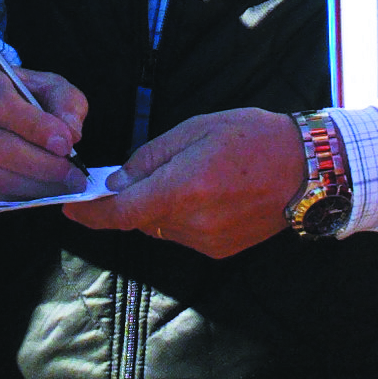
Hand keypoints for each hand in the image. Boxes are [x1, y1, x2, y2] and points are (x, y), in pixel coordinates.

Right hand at [0, 59, 86, 205]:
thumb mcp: (49, 85)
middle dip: (42, 165)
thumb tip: (71, 135)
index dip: (35, 127)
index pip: (0, 106)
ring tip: (66, 187)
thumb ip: (65, 104)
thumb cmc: (24, 95)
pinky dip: (22, 198)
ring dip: (36, 187)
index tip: (67, 144)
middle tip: (75, 176)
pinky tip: (46, 192)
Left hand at [66, 107, 302, 259]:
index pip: (120, 212)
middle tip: (144, 171)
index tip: (69, 208)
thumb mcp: (196, 129)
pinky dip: (181, 215)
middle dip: (133, 197)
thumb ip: (151, 157)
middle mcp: (191, 223)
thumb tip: (118, 181)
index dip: (90, 213)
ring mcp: (206, 241)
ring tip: (190, 174)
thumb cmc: (253, 136)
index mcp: (182, 189)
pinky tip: (206, 191)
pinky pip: (183, 233)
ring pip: (161, 226)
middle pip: (139, 218)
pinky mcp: (220, 249)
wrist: (308, 169)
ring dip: (159, 205)